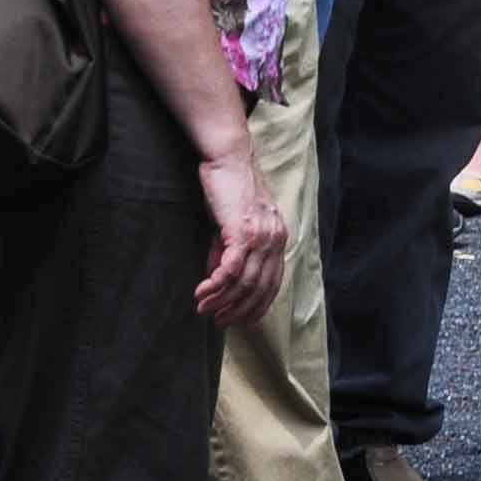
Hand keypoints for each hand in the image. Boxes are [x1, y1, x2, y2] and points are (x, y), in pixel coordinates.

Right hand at [192, 145, 290, 327]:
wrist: (228, 158)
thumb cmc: (228, 189)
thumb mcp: (233, 225)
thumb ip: (229, 252)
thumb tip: (219, 282)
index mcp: (278, 238)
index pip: (272, 283)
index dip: (256, 306)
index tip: (239, 321)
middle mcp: (275, 239)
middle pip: (260, 288)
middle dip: (238, 310)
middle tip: (217, 321)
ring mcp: (262, 236)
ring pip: (244, 282)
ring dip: (222, 301)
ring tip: (203, 310)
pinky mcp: (243, 231)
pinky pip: (230, 269)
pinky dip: (215, 285)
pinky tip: (202, 293)